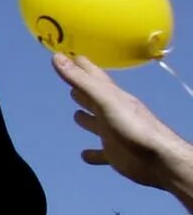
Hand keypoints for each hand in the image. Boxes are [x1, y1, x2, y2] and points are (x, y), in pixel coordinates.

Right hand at [55, 50, 192, 207]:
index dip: (81, 65)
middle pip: (93, 96)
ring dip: (86, 119)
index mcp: (111, 96)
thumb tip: (56, 57)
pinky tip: (84, 155)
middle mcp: (112, 112)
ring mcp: (114, 133)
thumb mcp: (104, 99)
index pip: (93, 75)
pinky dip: (92, 153)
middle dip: (82, 88)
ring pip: (96, 123)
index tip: (68, 55)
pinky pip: (100, 153)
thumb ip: (81, 80)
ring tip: (75, 114)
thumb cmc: (132, 126)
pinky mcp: (115, 154)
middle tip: (70, 80)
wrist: (158, 158)